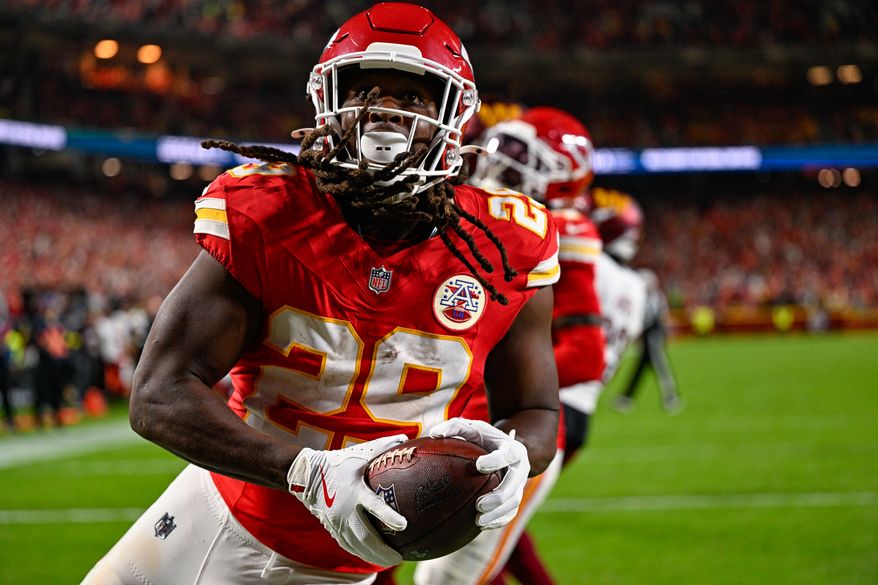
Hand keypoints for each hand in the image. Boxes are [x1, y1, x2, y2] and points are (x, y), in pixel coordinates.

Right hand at [287, 434, 408, 566]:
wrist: (307, 476)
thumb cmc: (339, 462)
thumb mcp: (361, 452)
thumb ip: (384, 446)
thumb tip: (406, 438)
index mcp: (355, 491)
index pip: (374, 506)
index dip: (388, 516)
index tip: (403, 525)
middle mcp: (345, 510)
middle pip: (365, 537)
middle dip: (382, 550)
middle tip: (399, 557)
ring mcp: (337, 522)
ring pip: (357, 546)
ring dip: (374, 556)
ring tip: (391, 562)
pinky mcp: (332, 529)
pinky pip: (348, 546)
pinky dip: (362, 554)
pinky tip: (374, 559)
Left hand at [428, 417, 529, 528]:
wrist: (504, 447)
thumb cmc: (483, 438)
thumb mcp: (472, 428)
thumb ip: (454, 427)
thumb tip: (434, 433)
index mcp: (512, 448)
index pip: (509, 455)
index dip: (496, 461)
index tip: (479, 465)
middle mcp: (520, 467)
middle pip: (515, 484)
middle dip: (499, 496)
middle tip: (479, 505)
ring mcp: (519, 484)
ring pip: (514, 502)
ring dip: (497, 513)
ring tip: (478, 520)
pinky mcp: (515, 497)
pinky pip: (510, 513)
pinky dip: (498, 521)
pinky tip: (481, 525)